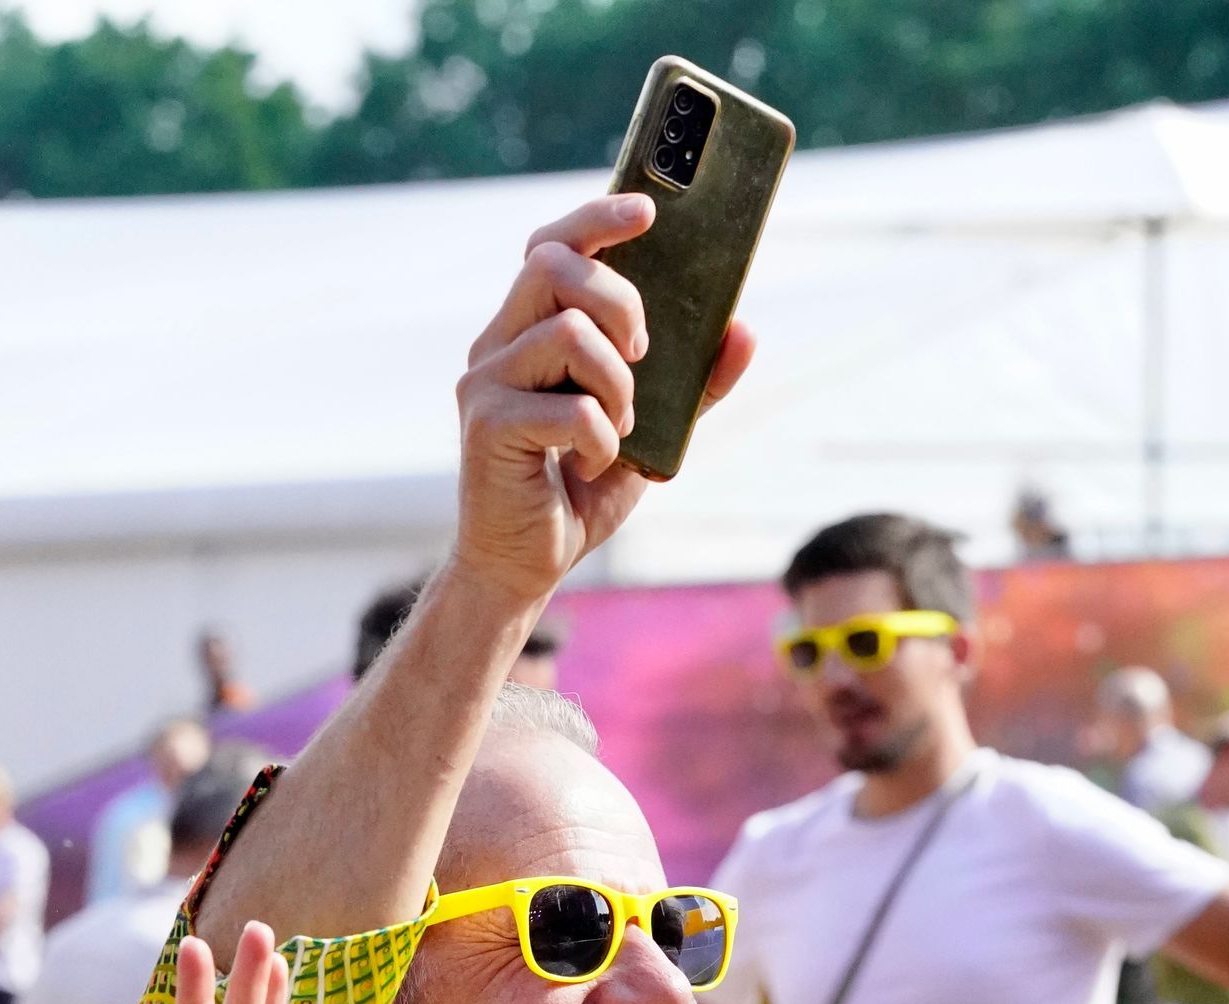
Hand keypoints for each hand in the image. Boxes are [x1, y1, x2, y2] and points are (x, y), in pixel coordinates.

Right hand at [454, 194, 755, 612]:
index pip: (551, 245)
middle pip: (553, 265)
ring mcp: (484, 383)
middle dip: (619, 298)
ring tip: (621, 426)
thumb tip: (744, 331)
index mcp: (527, 330)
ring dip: (617, 383)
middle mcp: (497, 346)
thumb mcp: (650, 430)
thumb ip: (691, 384)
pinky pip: (568, 407)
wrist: (526, 565)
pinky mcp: (487, 427)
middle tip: (641, 353)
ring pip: (567, 332)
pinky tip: (595, 463)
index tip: (648, 212)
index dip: (597, 216)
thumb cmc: (578, 491)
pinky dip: (602, 439)